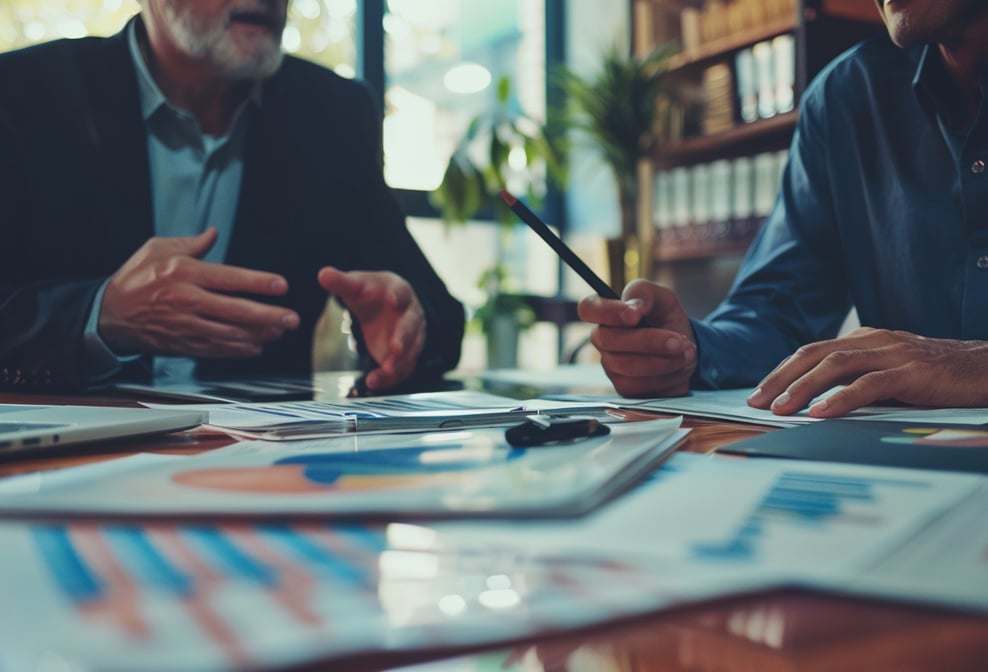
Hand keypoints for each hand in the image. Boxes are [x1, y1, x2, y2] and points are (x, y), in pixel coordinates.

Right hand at [99, 229, 299, 357]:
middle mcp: (186, 300)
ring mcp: (184, 325)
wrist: (107, 314)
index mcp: (183, 273)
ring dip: (258, 335)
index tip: (281, 286)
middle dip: (268, 316)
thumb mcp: (158, 249)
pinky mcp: (181, 344)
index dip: (258, 282)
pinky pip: (215, 349)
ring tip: (279, 332)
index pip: (229, 277)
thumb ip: (191, 243)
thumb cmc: (135, 278)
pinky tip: (255, 347)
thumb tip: (213, 233)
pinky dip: (237, 350)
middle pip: (235, 310)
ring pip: (229, 333)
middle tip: (292, 319)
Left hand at [318, 266, 425, 391]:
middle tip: (396, 349)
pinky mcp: (406, 355)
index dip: (398, 296)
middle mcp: (410, 315)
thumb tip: (323, 274)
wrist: (385, 306)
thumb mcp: (357, 286)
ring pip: (410, 351)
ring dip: (399, 363)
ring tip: (385, 371)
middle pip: (410, 327)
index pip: (401, 292)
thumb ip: (341, 282)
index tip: (393, 300)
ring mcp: (411, 337)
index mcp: (398, 292)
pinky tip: (374, 382)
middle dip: (404, 338)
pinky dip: (390, 377)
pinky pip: (402, 368)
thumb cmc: (373, 294)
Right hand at [578, 279, 696, 396]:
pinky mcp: (625, 388)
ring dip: (663, 360)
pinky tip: (679, 366)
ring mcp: (611, 366)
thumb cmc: (666, 320)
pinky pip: (641, 385)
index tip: (634, 316)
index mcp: (607, 313)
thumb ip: (645, 293)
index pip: (588, 308)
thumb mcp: (663, 298)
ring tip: (686, 351)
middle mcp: (603, 340)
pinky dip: (667, 375)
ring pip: (628, 366)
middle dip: (648, 341)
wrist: (685, 350)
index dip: (607, 312)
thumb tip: (633, 306)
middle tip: (678, 340)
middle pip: (608, 340)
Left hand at [747, 327, 987, 416]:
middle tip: (756, 401)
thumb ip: (857, 381)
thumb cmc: (937, 377)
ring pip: (836, 365)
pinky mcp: (913, 372)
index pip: (812, 352)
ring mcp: (893, 354)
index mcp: (864, 340)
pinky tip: (821, 412)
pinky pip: (869, 384)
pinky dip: (841, 398)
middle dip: (780, 378)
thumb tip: (815, 403)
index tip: (758, 393)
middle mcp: (874, 341)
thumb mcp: (890, 375)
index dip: (782, 372)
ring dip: (802, 387)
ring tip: (780, 408)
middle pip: (814, 354)